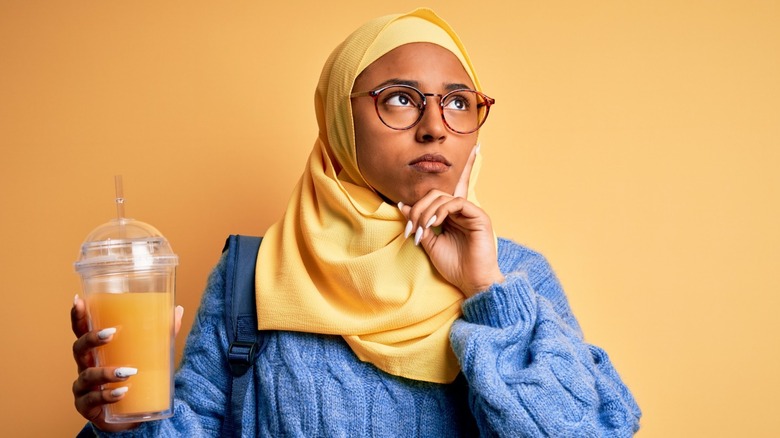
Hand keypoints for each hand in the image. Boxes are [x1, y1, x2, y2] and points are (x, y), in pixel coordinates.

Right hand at [71, 295, 182, 431]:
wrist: (133, 414)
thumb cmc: (137, 378)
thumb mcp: (150, 355)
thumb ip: (163, 333)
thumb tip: (177, 309)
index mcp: (97, 350)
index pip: (82, 330)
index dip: (78, 316)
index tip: (78, 301)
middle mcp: (86, 366)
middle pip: (78, 349)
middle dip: (91, 339)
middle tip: (111, 333)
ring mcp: (84, 387)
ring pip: (86, 376)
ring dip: (105, 372)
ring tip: (128, 371)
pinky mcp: (87, 407)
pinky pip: (92, 401)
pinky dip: (107, 396)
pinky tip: (121, 392)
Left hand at [398, 145, 504, 296]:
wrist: (471, 282)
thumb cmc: (454, 266)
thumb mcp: (430, 244)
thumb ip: (419, 225)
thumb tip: (403, 206)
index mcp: (449, 218)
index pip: (430, 201)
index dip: (416, 209)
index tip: (407, 228)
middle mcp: (460, 213)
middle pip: (435, 195)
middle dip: (419, 208)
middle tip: (413, 227)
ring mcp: (470, 213)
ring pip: (444, 197)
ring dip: (428, 211)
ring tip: (423, 227)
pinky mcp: (479, 216)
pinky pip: (458, 202)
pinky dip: (443, 209)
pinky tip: (435, 223)